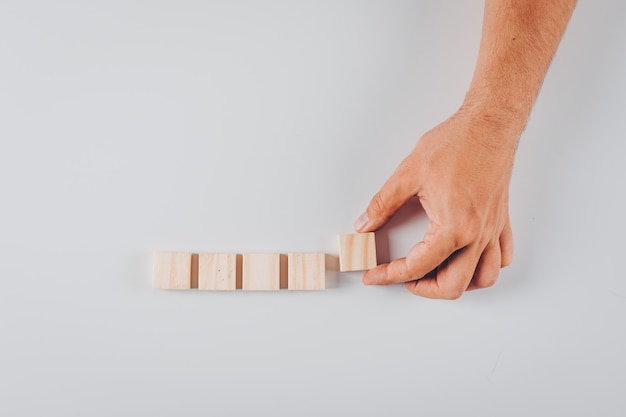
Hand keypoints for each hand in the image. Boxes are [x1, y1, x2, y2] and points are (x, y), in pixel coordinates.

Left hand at [354, 110, 517, 298]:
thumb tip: (365, 224)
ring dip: (457, 283)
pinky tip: (467, 259)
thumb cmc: (457, 144)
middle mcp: (477, 235)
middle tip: (401, 278)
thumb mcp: (408, 173)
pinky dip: (484, 268)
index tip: (374, 275)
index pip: (418, 266)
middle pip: (453, 285)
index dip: (390, 275)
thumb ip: (383, 203)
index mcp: (453, 228)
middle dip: (423, 289)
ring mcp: (492, 230)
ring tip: (433, 274)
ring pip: (483, 278)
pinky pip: (502, 258)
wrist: (490, 124)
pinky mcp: (501, 220)